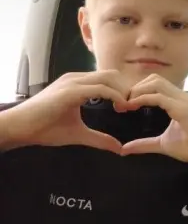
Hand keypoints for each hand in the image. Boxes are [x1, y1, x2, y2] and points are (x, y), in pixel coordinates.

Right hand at [0, 70, 129, 152]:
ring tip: (127, 108)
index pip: (108, 79)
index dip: (123, 91)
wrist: (19, 127)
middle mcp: (76, 79)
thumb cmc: (43, 129)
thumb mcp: (77, 134)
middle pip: (112, 75)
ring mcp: (73, 83)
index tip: (130, 107)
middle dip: (126, 89)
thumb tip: (118, 148)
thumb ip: (99, 138)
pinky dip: (115, 96)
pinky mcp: (70, 91)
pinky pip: (99, 88)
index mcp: (78, 84)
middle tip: (132, 107)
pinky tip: (120, 108)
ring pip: (108, 78)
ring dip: (122, 92)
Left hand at [120, 74, 187, 188]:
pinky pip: (159, 97)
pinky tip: (133, 107)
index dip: (137, 92)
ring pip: (155, 83)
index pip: (154, 84)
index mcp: (178, 101)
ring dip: (137, 91)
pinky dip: (143, 99)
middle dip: (135, 89)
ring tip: (126, 105)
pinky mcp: (184, 109)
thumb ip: (144, 143)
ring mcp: (183, 101)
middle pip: (153, 79)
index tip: (124, 106)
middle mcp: (181, 97)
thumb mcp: (163, 144)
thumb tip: (124, 149)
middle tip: (122, 104)